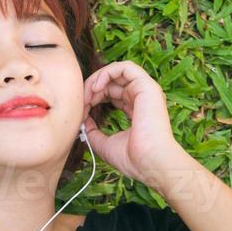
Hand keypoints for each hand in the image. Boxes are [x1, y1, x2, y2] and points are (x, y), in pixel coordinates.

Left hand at [82, 61, 187, 186]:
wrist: (150, 163)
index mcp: (136, 109)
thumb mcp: (104, 143)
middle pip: (112, 82)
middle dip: (91, 88)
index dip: (93, 98)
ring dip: (97, 79)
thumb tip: (82, 120)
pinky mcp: (147, 86)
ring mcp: (146, 91)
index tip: (81, 111)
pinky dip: (107, 73)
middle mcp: (142, 98)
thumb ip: (93, 131)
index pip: (111, 94)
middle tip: (81, 103)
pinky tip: (96, 87)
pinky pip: (125, 67)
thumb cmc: (132, 158)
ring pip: (117, 72)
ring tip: (87, 94)